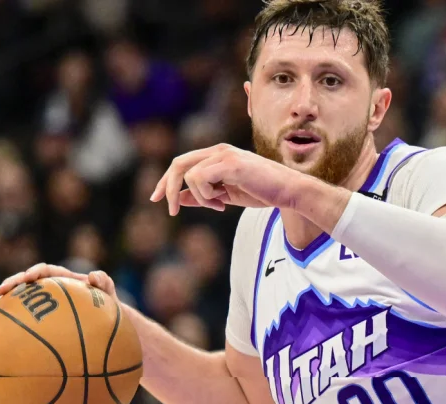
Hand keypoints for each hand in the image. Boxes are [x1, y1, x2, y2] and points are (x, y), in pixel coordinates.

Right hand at [0, 263, 116, 316]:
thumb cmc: (106, 304)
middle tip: (0, 291)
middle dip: (12, 285)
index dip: (35, 272)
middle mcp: (48, 288)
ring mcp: (41, 302)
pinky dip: (8, 324)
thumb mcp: (108, 292)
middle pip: (25, 283)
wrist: (104, 320)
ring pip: (17, 301)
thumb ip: (104, 282)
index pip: (46, 271)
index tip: (29, 278)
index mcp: (63, 278)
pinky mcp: (37, 316)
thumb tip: (95, 275)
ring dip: (0, 305)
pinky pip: (21, 319)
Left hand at [150, 143, 299, 215]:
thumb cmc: (263, 193)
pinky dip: (206, 195)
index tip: (156, 199)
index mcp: (217, 155)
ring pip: (190, 176)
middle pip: (178, 164)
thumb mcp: (227, 196)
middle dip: (168, 188)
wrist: (289, 191)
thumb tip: (178, 199)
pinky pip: (200, 179)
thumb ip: (203, 195)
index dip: (166, 181)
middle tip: (172, 211)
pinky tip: (223, 202)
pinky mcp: (230, 163)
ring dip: (200, 197)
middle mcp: (218, 150)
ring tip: (220, 205)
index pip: (181, 163)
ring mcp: (224, 154)